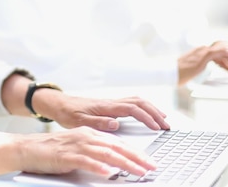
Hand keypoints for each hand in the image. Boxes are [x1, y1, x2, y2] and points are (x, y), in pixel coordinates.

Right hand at [18, 126, 156, 177]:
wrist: (26, 148)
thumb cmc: (51, 151)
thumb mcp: (77, 148)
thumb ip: (94, 152)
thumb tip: (113, 163)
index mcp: (89, 133)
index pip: (118, 143)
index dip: (136, 152)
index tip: (150, 161)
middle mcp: (85, 137)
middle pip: (116, 147)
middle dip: (137, 157)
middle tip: (152, 167)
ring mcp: (76, 146)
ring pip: (106, 154)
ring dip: (124, 163)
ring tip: (138, 171)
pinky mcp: (66, 156)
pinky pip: (86, 162)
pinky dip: (98, 167)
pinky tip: (108, 173)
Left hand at [35, 92, 169, 131]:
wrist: (60, 105)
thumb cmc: (69, 114)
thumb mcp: (79, 122)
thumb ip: (98, 123)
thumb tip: (116, 124)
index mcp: (106, 107)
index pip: (132, 109)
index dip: (146, 117)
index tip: (156, 127)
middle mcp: (111, 102)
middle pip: (139, 101)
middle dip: (155, 112)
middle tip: (166, 126)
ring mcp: (112, 102)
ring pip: (137, 100)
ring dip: (152, 108)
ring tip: (163, 120)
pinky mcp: (111, 104)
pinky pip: (133, 102)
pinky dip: (144, 107)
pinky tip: (148, 115)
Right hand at [177, 29, 227, 84]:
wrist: (169, 72)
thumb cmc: (177, 73)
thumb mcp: (190, 69)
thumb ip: (197, 67)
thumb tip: (200, 70)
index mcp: (200, 52)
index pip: (219, 49)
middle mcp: (202, 49)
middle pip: (224, 47)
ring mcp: (202, 52)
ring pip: (224, 49)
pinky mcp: (202, 57)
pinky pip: (219, 53)